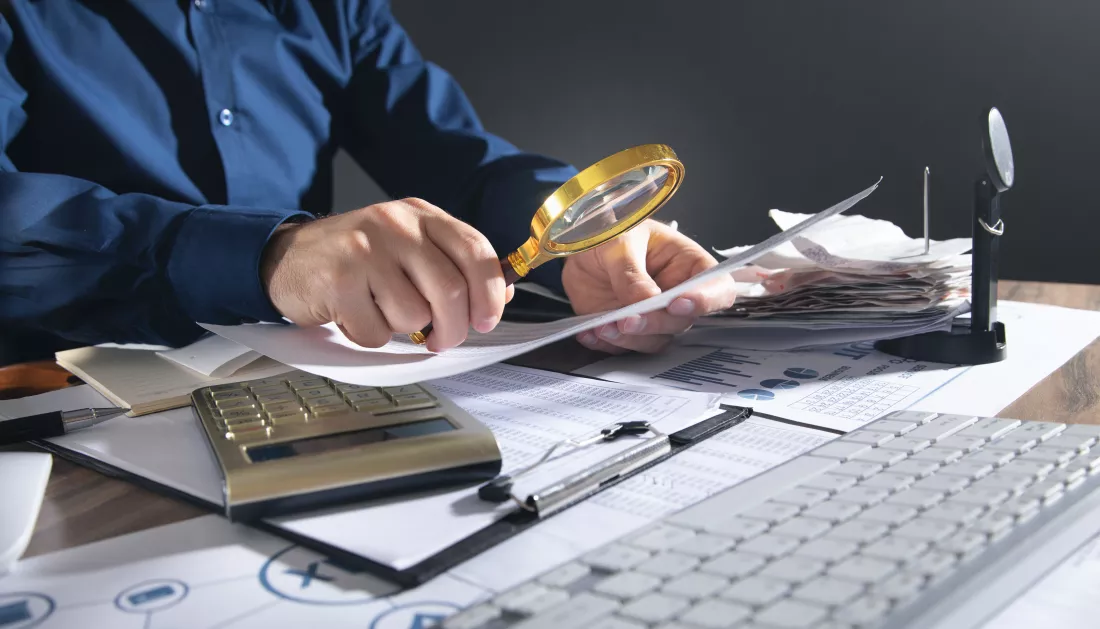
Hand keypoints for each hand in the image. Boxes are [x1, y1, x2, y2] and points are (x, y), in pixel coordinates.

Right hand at [261, 198, 512, 351]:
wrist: (288, 258)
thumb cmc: (357, 258)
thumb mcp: (409, 247)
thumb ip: (453, 264)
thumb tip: (499, 294)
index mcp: (421, 214)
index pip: (475, 249)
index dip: (489, 293)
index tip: (486, 320)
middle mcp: (395, 225)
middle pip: (449, 289)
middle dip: (452, 328)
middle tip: (440, 340)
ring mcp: (365, 250)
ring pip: (412, 315)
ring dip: (401, 328)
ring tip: (380, 311)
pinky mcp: (338, 280)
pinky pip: (375, 332)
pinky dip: (369, 336)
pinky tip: (354, 315)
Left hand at [562, 219, 735, 353]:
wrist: (579, 247)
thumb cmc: (611, 232)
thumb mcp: (620, 242)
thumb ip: (632, 273)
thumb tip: (647, 300)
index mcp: (687, 264)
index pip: (716, 287)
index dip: (705, 300)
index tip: (677, 303)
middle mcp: (675, 294)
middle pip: (681, 321)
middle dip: (655, 323)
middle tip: (628, 319)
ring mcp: (653, 315)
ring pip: (654, 339)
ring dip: (629, 338)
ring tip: (602, 327)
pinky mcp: (629, 330)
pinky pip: (624, 346)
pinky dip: (606, 343)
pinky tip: (589, 332)